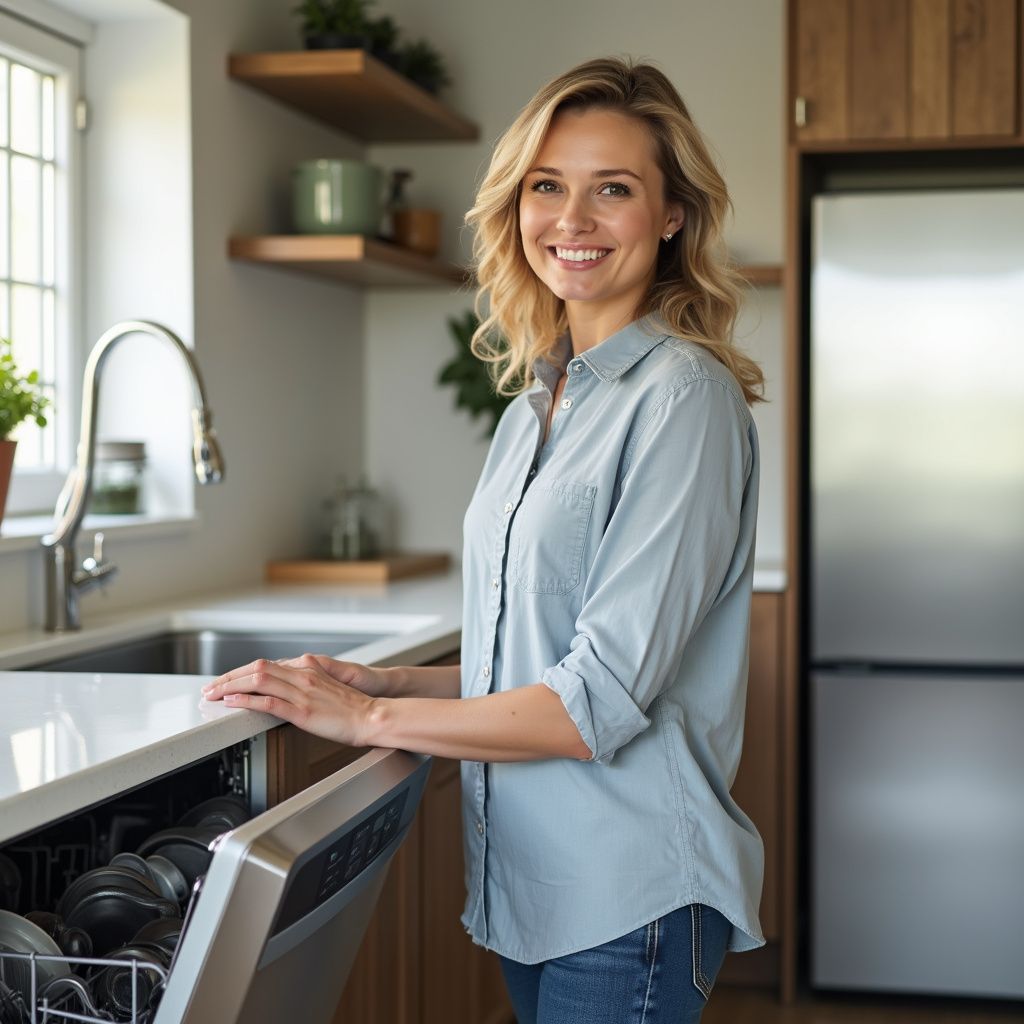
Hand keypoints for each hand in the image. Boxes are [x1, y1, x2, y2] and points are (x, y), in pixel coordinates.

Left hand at [200, 654, 379, 746]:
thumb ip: (306, 683)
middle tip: (210, 688)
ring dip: (230, 687)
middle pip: (256, 668)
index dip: (241, 672)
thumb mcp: (327, 688)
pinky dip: (247, 700)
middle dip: (229, 677)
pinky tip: (233, 703)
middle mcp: (302, 675)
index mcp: (307, 669)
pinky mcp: (302, 711)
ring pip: (258, 681)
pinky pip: (269, 701)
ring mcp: (302, 692)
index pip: (266, 665)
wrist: (372, 716)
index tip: (226, 681)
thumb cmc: (352, 708)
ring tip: (213, 695)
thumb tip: (286, 688)